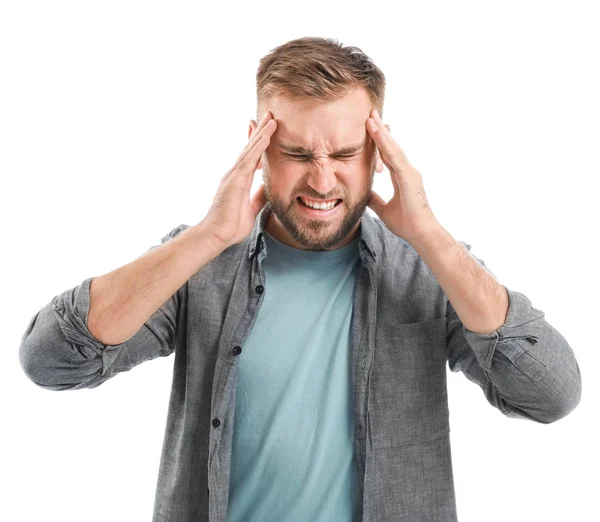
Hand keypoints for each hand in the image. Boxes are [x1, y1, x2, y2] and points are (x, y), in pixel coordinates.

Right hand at [201, 111, 276, 249]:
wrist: (216, 236)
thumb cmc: (230, 226)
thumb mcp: (252, 208)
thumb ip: (259, 196)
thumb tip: (268, 188)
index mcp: (239, 180)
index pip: (251, 157)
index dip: (258, 142)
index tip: (266, 130)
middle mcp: (235, 174)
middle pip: (250, 148)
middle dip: (260, 131)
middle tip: (270, 115)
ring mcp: (233, 175)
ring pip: (250, 150)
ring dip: (261, 134)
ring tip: (271, 119)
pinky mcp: (234, 180)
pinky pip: (249, 160)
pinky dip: (258, 147)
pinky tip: (266, 136)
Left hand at [366, 109, 440, 244]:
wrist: (420, 234)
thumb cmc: (407, 224)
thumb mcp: (384, 209)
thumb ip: (375, 200)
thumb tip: (363, 194)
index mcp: (402, 177)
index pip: (388, 155)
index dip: (380, 142)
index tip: (371, 128)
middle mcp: (407, 171)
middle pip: (391, 147)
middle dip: (380, 130)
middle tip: (370, 114)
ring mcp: (409, 172)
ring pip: (392, 148)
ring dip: (381, 132)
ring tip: (370, 118)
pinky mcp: (409, 177)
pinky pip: (394, 157)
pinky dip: (385, 143)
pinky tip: (377, 132)